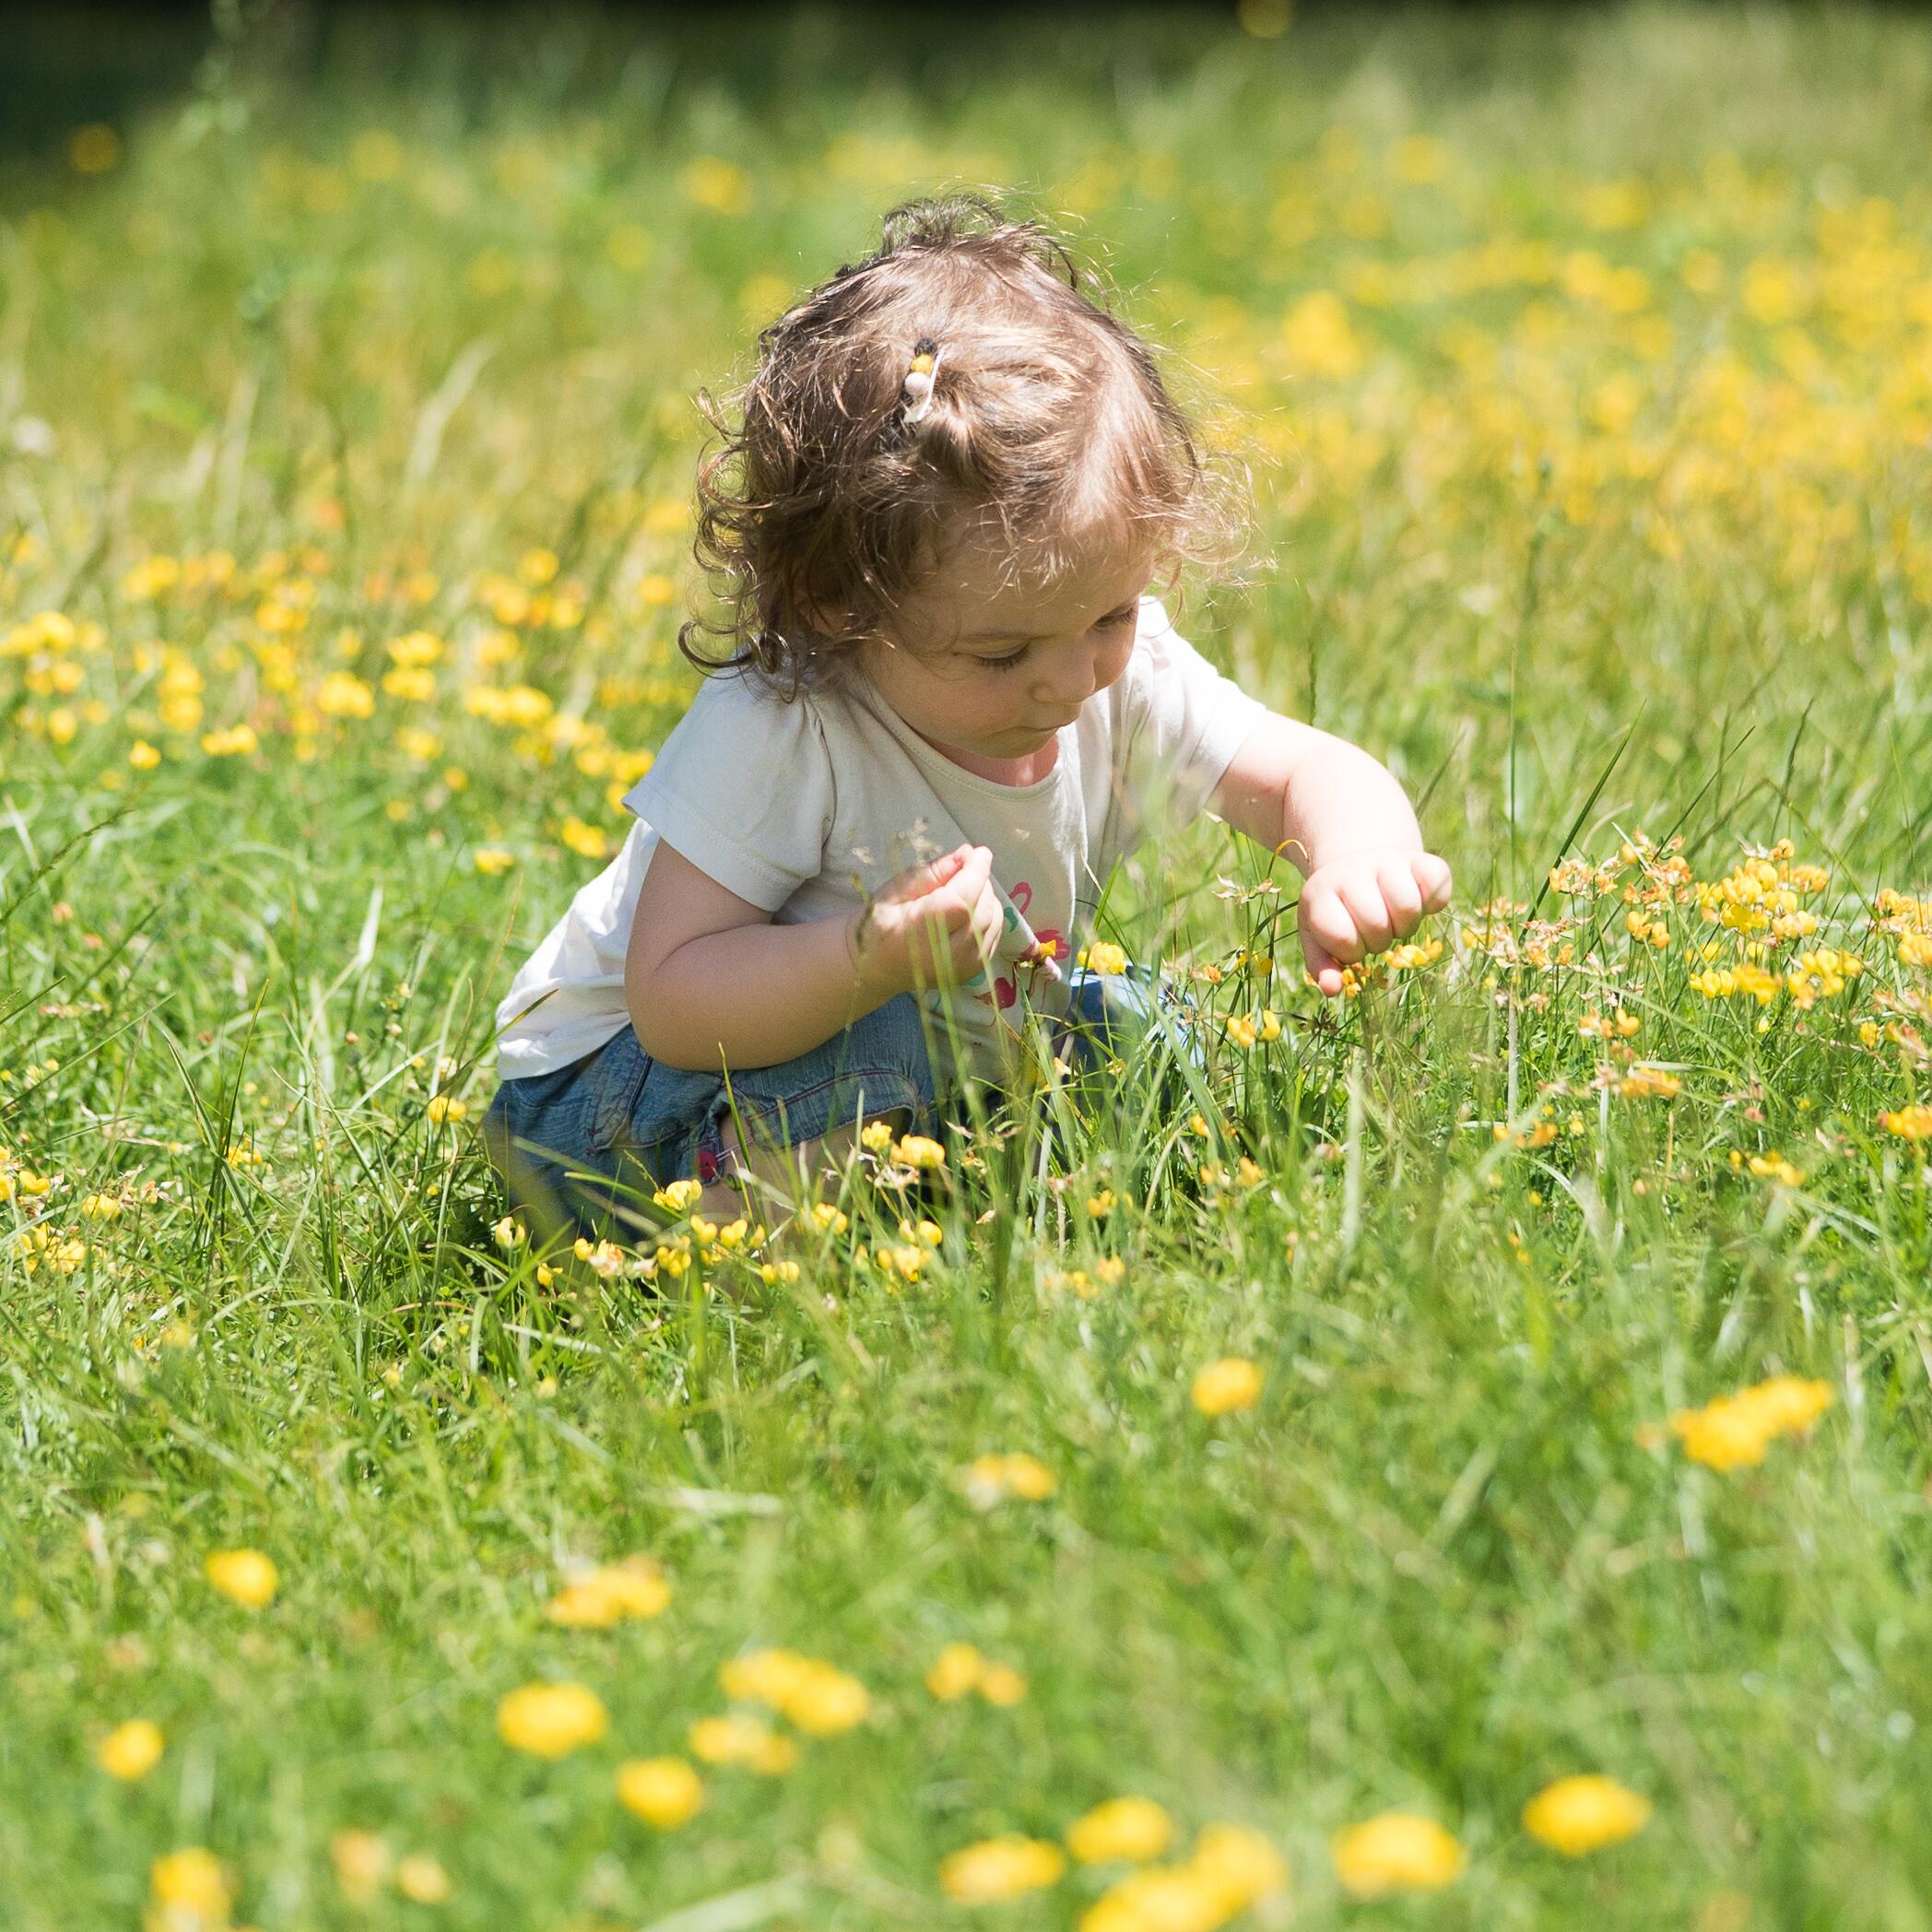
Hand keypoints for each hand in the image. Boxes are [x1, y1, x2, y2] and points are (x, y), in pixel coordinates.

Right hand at [847, 843, 1004, 999]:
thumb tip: (966, 854)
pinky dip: (989, 914)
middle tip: (965, 868)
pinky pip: (994, 934)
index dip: (975, 874)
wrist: (878, 966)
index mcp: (917, 934)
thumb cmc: (880, 924)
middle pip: (981, 910)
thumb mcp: (894, 891)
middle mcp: (944, 956)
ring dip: (986, 897)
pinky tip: (971, 908)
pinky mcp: (973, 969)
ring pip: (992, 921)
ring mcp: (962, 966)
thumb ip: (931, 873)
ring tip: (967, 887)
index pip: (960, 902)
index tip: (979, 853)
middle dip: (980, 882)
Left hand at [1298, 848, 1451, 996]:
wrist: (1354, 867)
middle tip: (1373, 932)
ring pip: (1408, 906)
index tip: (1350, 943)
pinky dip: (1434, 901)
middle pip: (1377, 924)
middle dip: (1378, 940)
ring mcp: (1387, 860)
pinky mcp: (1419, 858)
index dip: (1350, 951)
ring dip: (1405, 926)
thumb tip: (1332, 989)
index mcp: (1320, 892)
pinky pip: (1437, 882)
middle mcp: (1352, 870)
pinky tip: (1419, 901)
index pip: (1341, 936)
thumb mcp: (1318, 936)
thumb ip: (1321, 965)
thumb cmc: (1337, 912)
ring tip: (1393, 919)